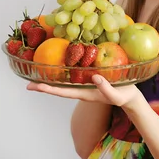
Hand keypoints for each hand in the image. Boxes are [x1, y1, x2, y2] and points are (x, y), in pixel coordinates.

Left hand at [26, 74, 141, 107]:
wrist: (130, 95)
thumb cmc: (123, 96)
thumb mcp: (117, 95)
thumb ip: (106, 88)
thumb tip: (94, 77)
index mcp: (85, 94)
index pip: (63, 92)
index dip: (49, 89)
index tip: (35, 86)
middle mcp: (81, 88)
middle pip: (59, 87)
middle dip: (44, 85)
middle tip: (27, 84)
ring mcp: (85, 83)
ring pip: (64, 80)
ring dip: (51, 77)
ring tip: (37, 72)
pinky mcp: (90, 76)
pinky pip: (74, 72)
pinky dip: (64, 68)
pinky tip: (59, 61)